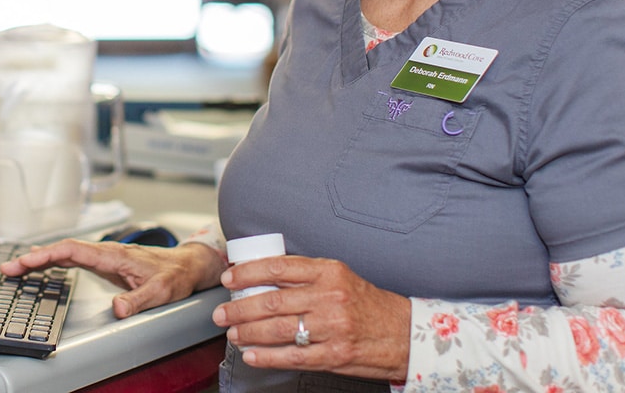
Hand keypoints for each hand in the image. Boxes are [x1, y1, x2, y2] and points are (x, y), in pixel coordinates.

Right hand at [0, 238, 225, 318]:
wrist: (189, 266)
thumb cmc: (176, 275)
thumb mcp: (162, 291)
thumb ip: (139, 300)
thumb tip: (117, 309)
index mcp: (114, 255)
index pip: (74, 250)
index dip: (47, 254)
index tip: (25, 261)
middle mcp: (106, 252)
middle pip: (63, 250)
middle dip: (34, 257)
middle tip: (8, 268)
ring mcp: (105, 257)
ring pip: (66, 253)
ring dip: (41, 259)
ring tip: (15, 269)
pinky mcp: (107, 263)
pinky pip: (74, 259)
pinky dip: (55, 261)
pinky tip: (42, 267)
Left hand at [213, 255, 410, 381]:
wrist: (403, 333)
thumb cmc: (367, 305)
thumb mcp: (340, 278)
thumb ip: (307, 277)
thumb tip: (263, 279)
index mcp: (329, 272)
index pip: (279, 267)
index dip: (248, 272)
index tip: (229, 278)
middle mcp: (330, 297)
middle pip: (273, 301)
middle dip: (239, 309)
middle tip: (221, 313)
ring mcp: (332, 327)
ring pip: (278, 329)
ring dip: (248, 333)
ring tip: (232, 333)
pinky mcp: (334, 355)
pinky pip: (293, 356)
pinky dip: (267, 357)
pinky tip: (252, 355)